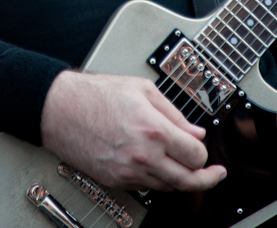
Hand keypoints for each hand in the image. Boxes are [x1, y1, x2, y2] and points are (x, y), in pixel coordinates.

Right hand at [40, 71, 226, 191]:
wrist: (61, 109)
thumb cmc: (96, 94)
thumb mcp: (141, 89)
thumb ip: (174, 113)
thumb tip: (195, 133)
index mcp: (154, 129)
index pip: (196, 156)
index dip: (204, 154)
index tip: (205, 150)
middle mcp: (143, 155)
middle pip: (188, 181)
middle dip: (206, 179)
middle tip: (215, 175)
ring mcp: (129, 172)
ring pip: (168, 188)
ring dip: (180, 179)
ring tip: (184, 167)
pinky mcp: (116, 181)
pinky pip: (147, 187)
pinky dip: (157, 179)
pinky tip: (158, 166)